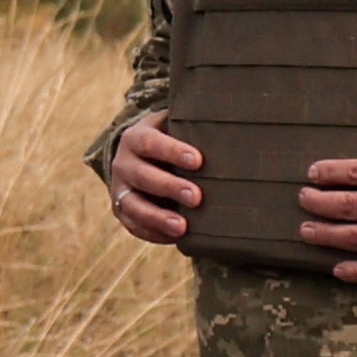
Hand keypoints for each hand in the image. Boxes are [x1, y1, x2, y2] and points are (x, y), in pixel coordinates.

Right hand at [104, 111, 206, 248]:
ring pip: (133, 205)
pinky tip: (176, 238)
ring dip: (157, 217)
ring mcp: (119, 189)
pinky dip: (153, 232)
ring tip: (182, 227)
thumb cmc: (169, 139)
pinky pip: (134, 225)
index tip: (198, 161)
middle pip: (143, 175)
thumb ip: (194, 123)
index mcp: (136, 138)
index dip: (172, 151)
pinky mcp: (121, 210)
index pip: (151, 143)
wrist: (137, 155)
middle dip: (169, 187)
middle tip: (197, 197)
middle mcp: (123, 163)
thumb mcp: (174, 126)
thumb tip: (236, 119)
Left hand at [302, 113, 356, 282]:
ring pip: (354, 237)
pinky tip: (338, 270)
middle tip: (302, 200)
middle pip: (345, 204)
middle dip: (318, 203)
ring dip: (326, 235)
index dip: (328, 173)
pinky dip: (356, 271)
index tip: (312, 173)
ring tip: (306, 232)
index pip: (354, 172)